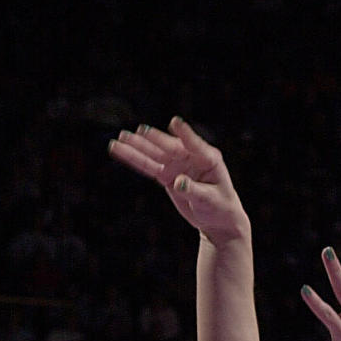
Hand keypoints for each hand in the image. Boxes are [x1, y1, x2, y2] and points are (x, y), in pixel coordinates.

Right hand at [108, 116, 248, 244]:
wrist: (217, 217)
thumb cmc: (220, 207)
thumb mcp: (210, 200)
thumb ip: (193, 190)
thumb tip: (178, 182)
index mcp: (208, 159)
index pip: (195, 145)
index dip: (184, 134)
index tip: (174, 123)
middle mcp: (191, 158)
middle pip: (168, 148)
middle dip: (153, 141)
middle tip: (138, 131)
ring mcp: (177, 165)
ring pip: (154, 155)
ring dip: (137, 147)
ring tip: (120, 138)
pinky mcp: (167, 175)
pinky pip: (148, 166)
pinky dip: (134, 159)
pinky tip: (120, 150)